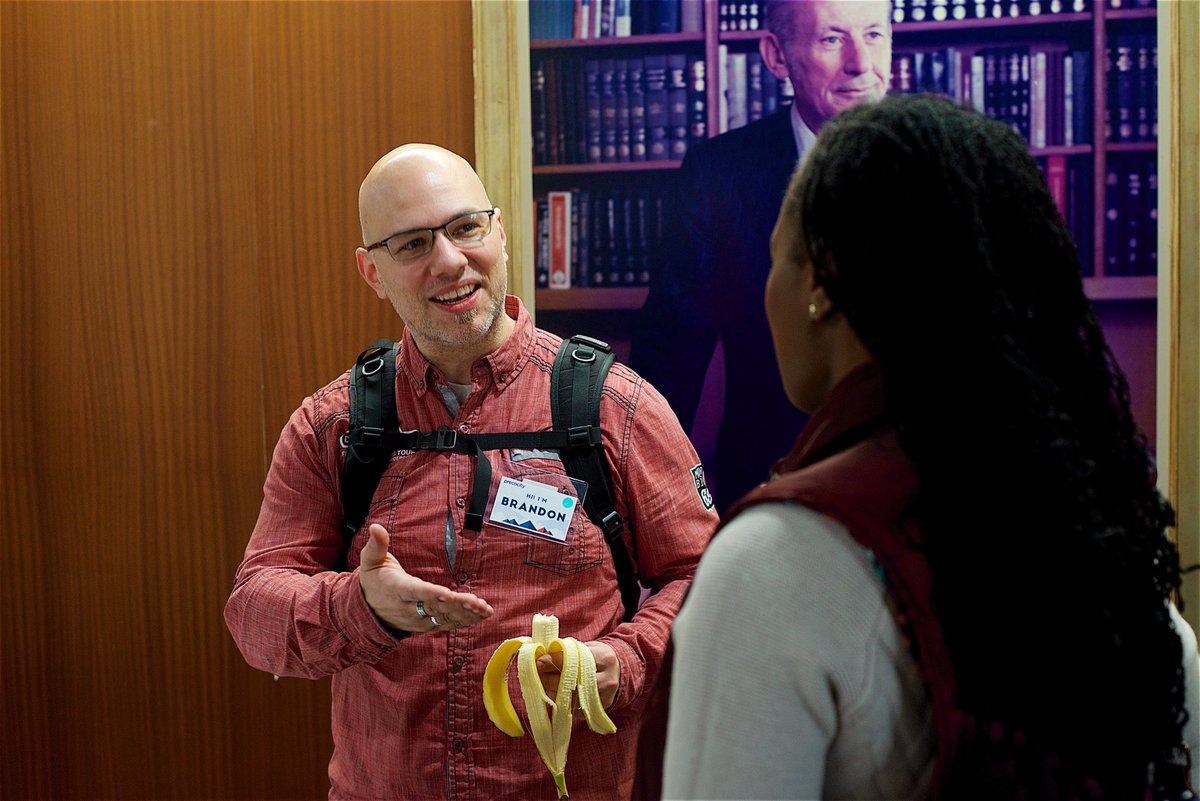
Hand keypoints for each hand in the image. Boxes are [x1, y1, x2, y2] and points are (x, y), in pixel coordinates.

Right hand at [359, 523, 493, 632]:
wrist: (368, 611)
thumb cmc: (374, 580)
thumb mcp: (371, 561)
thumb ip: (376, 545)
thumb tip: (375, 526)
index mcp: (397, 589)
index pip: (415, 592)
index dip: (431, 593)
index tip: (447, 593)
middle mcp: (409, 608)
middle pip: (435, 607)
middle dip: (456, 605)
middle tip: (474, 601)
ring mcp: (419, 619)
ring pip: (444, 618)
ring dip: (466, 614)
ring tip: (483, 608)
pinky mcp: (428, 625)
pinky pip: (449, 624)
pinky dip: (467, 620)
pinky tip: (483, 614)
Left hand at [536, 640, 619, 708]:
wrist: (618, 672)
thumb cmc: (596, 657)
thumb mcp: (586, 648)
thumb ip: (566, 651)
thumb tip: (541, 657)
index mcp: (604, 658)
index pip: (575, 661)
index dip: (554, 661)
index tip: (538, 662)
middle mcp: (607, 680)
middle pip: (572, 682)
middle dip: (549, 679)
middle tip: (535, 675)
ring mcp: (604, 698)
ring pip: (571, 699)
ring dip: (551, 693)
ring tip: (540, 686)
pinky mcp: (598, 711)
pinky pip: (574, 710)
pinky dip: (560, 703)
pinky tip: (551, 696)